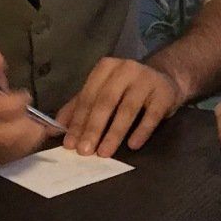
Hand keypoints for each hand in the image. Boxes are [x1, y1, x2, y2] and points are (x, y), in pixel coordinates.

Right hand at [0, 41, 57, 168]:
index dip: (14, 102)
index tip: (25, 96)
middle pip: (3, 134)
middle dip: (25, 124)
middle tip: (32, 116)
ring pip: (7, 150)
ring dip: (27, 138)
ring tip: (33, 126)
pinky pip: (7, 159)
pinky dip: (22, 149)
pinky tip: (26, 138)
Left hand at [57, 56, 184, 155]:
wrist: (164, 79)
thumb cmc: (126, 89)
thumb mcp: (101, 92)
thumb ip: (79, 107)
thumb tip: (56, 128)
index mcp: (105, 68)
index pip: (88, 96)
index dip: (78, 121)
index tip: (69, 144)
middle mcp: (126, 69)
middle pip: (106, 102)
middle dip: (93, 128)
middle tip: (84, 151)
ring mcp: (146, 79)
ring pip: (127, 109)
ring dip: (114, 133)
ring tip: (104, 153)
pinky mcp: (164, 93)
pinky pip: (152, 115)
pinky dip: (141, 131)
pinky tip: (133, 145)